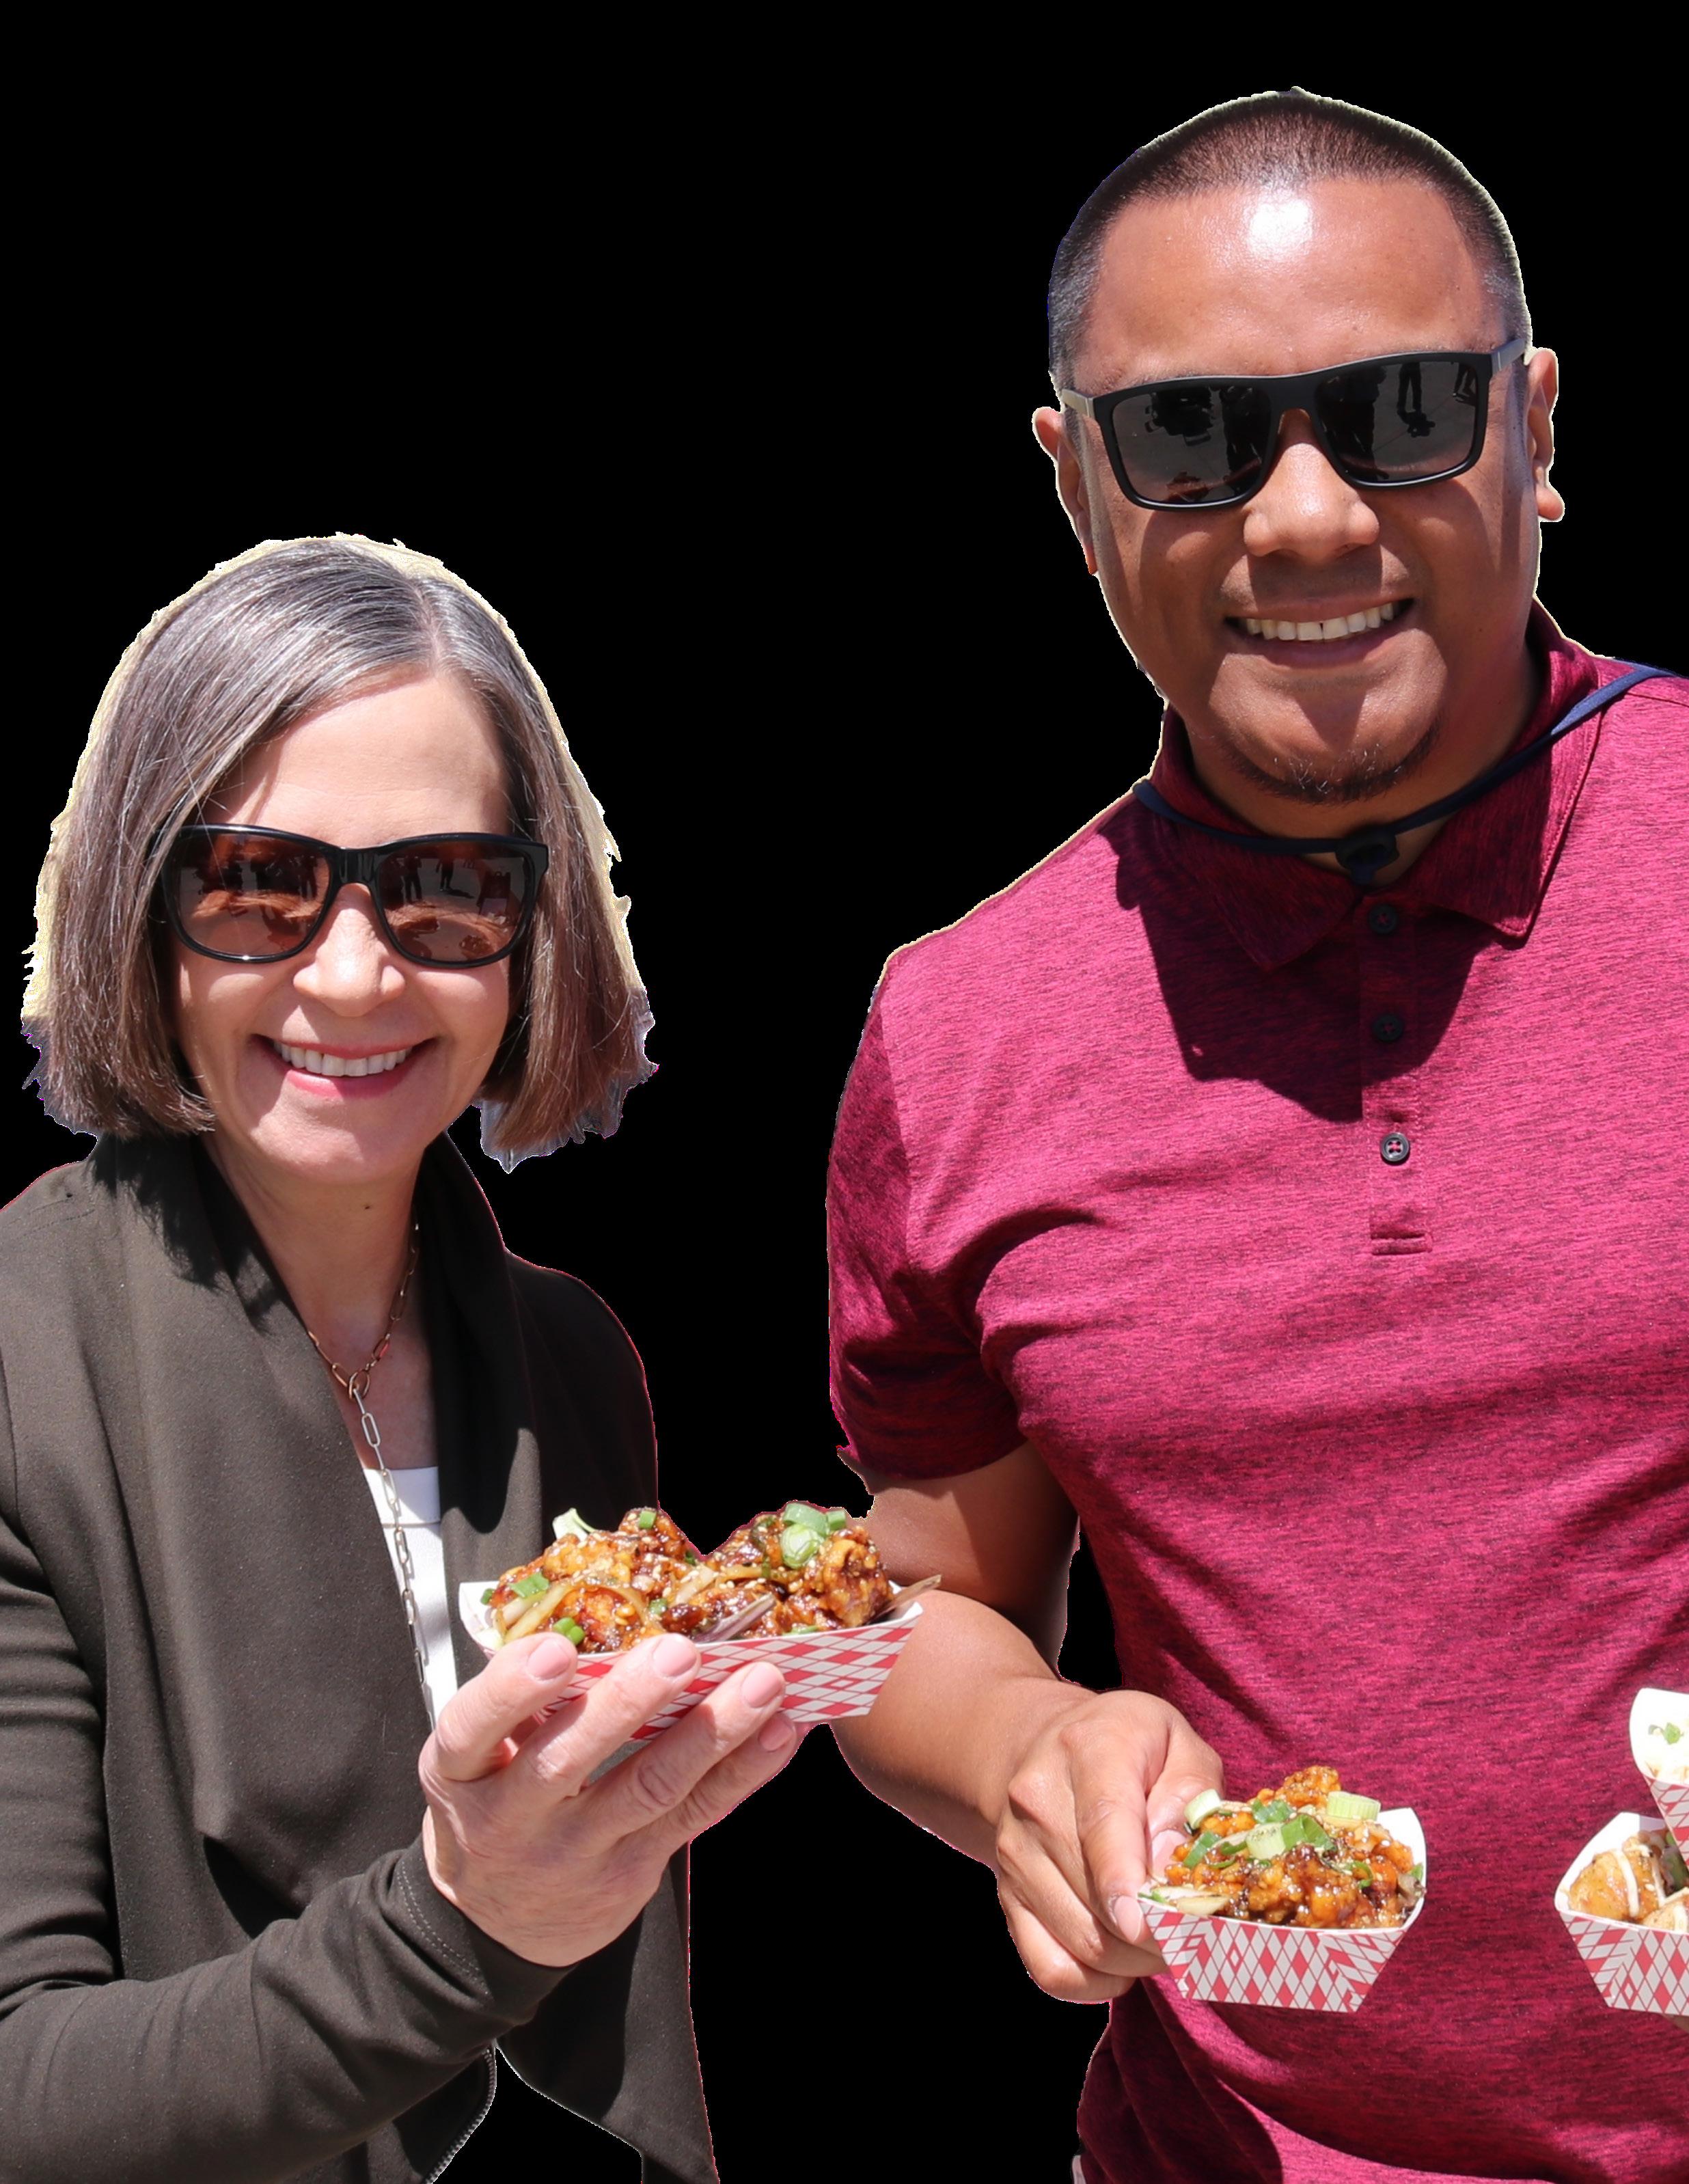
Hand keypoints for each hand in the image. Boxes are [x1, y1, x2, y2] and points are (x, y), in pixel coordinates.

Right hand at [419, 1629, 799, 1966]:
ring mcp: (577, 1851)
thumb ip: (520, 1703)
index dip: (513, 1689)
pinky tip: (778, 1732)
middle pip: (569, 1761)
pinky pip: (693, 1816)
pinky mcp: (632, 1871)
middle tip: (679, 1652)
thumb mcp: (476, 1758)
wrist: (496, 1922)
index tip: (557, 1649)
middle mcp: (513, 1818)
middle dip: (628, 1704)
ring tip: (761, 1684)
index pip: (474, 1728)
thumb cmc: (493, 1801)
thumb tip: (593, 1617)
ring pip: (648, 1789)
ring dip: (712, 1732)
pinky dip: (742, 1772)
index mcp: (462, 1772)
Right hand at [993, 1689, 1221, 2001]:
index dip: (1126, 1882)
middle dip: (1159, 1934)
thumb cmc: (1129, 1746)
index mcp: (1088, 1750)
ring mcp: (1015, 1854)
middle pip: (1096, 1899)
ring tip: (1170, 1937)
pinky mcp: (1008, 1897)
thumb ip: (1188, 1793)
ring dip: (1137, 1960)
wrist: (1039, 1746)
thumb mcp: (1177, 1743)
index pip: (1102, 1823)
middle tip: (1202, 1932)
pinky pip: (1051, 1968)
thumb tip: (1170, 1864)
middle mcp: (1037, 1802)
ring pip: (1081, 1941)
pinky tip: (1125, 1957)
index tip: (1152, 1925)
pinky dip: (1096, 1982)